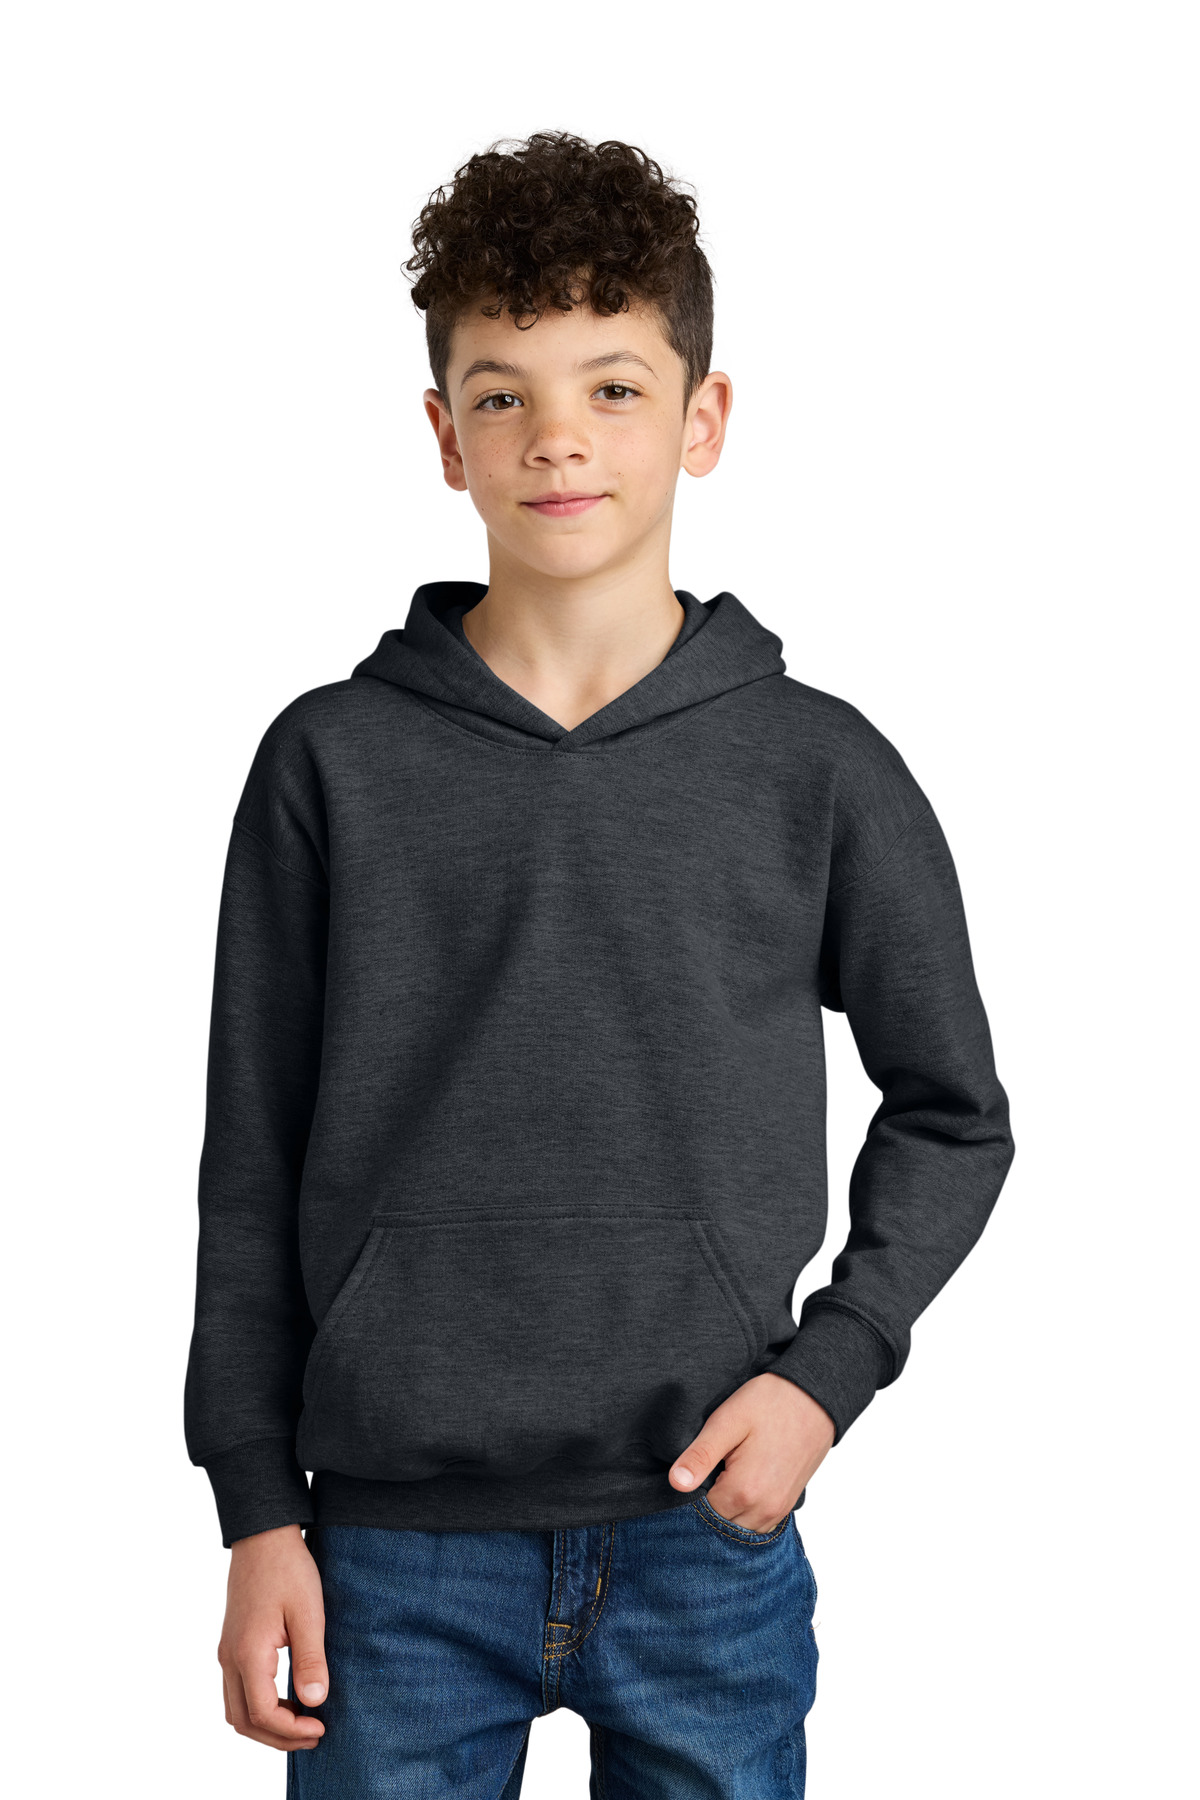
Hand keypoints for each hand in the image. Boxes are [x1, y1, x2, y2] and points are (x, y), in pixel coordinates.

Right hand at [218, 1523, 327, 1752]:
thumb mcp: (308, 1612)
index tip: (321, 1727)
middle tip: (313, 1736)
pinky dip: (258, 1707)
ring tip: (302, 1722)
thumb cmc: (288, 1569)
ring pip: (236, 1709)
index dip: (290, 1730)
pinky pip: (237, 1691)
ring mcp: (227, 1651)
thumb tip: (315, 1701)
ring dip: (266, 1725)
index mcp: (248, 1653)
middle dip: (277, 1737)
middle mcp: (230, 1658)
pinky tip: (287, 1699)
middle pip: (243, 1720)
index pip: (262, 1713)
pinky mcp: (232, 1644)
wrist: (263, 1535)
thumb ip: (310, 1658)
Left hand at [668, 1373, 836, 1530]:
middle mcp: (764, 1509)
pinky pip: (759, 1523)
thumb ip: (700, 1455)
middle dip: (708, 1505)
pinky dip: (745, 1512)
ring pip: (740, 1527)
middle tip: (707, 1471)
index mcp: (744, 1490)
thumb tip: (676, 1483)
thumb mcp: (728, 1421)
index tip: (694, 1471)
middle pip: (720, 1525)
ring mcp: (779, 1509)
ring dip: (727, 1510)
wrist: (814, 1397)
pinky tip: (740, 1485)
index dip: (690, 1494)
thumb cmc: (769, 1403)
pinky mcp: (788, 1504)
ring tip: (723, 1476)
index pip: (701, 1513)